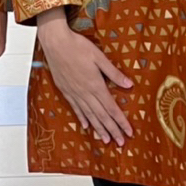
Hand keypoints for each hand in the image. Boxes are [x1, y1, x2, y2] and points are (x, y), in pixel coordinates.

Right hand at [36, 8, 133, 145]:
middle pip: (101, 116)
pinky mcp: (65, 90)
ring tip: (105, 140)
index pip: (111, 108)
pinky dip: (82, 118)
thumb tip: (129, 84)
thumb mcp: (99, 57)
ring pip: (89, 115)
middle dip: (112, 130)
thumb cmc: (77, 46)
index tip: (129, 132)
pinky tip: (86, 126)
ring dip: (98, 128)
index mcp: (96, 85)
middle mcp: (85, 93)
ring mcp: (74, 93)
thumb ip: (114, 73)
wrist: (56, 43)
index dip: (121, 122)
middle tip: (120, 143)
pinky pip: (75, 108)